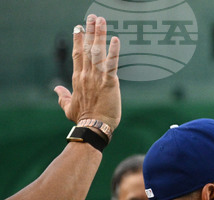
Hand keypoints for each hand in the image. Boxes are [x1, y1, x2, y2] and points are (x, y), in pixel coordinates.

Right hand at [54, 15, 120, 134]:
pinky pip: (112, 64)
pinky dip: (114, 51)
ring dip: (100, 34)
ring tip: (101, 20)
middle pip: (87, 48)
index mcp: (78, 78)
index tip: (78, 27)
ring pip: (98, 51)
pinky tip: (116, 40)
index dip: (78, 40)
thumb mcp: (68, 107)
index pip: (77, 55)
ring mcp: (97, 77)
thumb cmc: (83, 119)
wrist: (93, 127)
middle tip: (92, 17)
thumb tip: (56, 89)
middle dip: (89, 31)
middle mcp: (86, 74)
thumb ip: (62, 96)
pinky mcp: (110, 83)